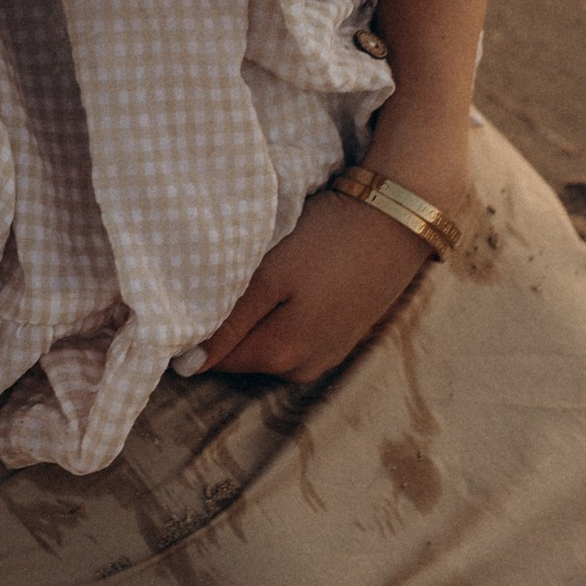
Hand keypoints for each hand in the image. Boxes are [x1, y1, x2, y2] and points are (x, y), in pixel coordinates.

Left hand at [192, 185, 431, 383]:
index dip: (194, 330)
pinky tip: (289, 284)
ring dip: (257, 319)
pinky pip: (297, 335)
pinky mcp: (345, 335)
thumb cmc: (327, 240)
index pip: (214, 359)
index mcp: (280, 355)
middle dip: (226, 325)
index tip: (191, 293)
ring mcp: (329, 354)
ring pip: (270, 345)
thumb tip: (187, 366)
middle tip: (222, 277)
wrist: (399, 217)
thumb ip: (228, 323)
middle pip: (243, 354)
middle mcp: (304, 367)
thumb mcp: (269, 275)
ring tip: (257, 276)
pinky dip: (284, 315)